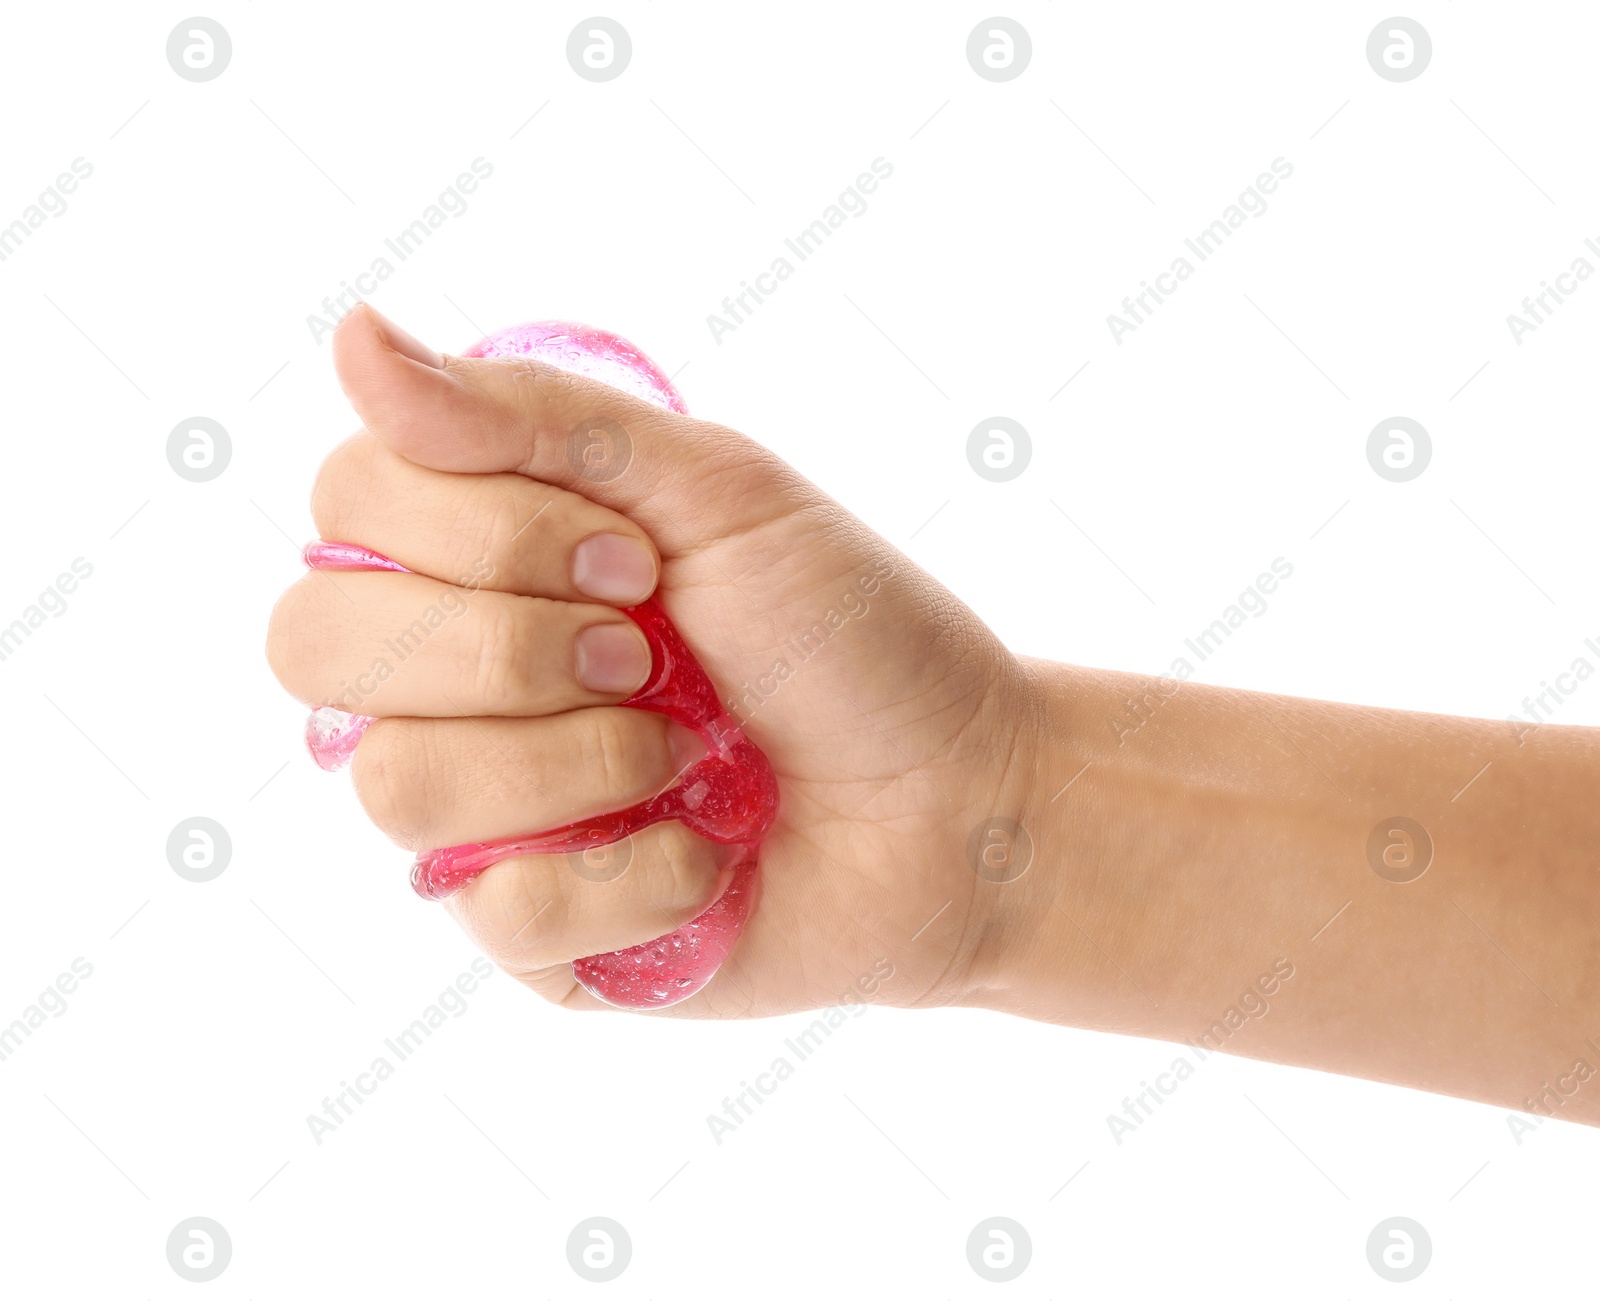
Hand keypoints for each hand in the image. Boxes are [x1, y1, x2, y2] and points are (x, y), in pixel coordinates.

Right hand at [266, 305, 1042, 1015]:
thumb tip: (353, 336)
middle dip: (511, 646)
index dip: (479, 531)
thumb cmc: (846, 630)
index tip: (635, 556)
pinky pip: (494, 907)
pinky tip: (702, 848)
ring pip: (392, 785)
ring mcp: (481, 809)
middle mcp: (452, 681)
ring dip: (577, 760)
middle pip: (317, 646)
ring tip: (681, 755)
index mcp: (483, 558)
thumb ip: (536, 419)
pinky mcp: (528, 928)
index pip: (347, 509)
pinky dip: (631, 871)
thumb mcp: (714, 489)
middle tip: (643, 648)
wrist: (956, 796)